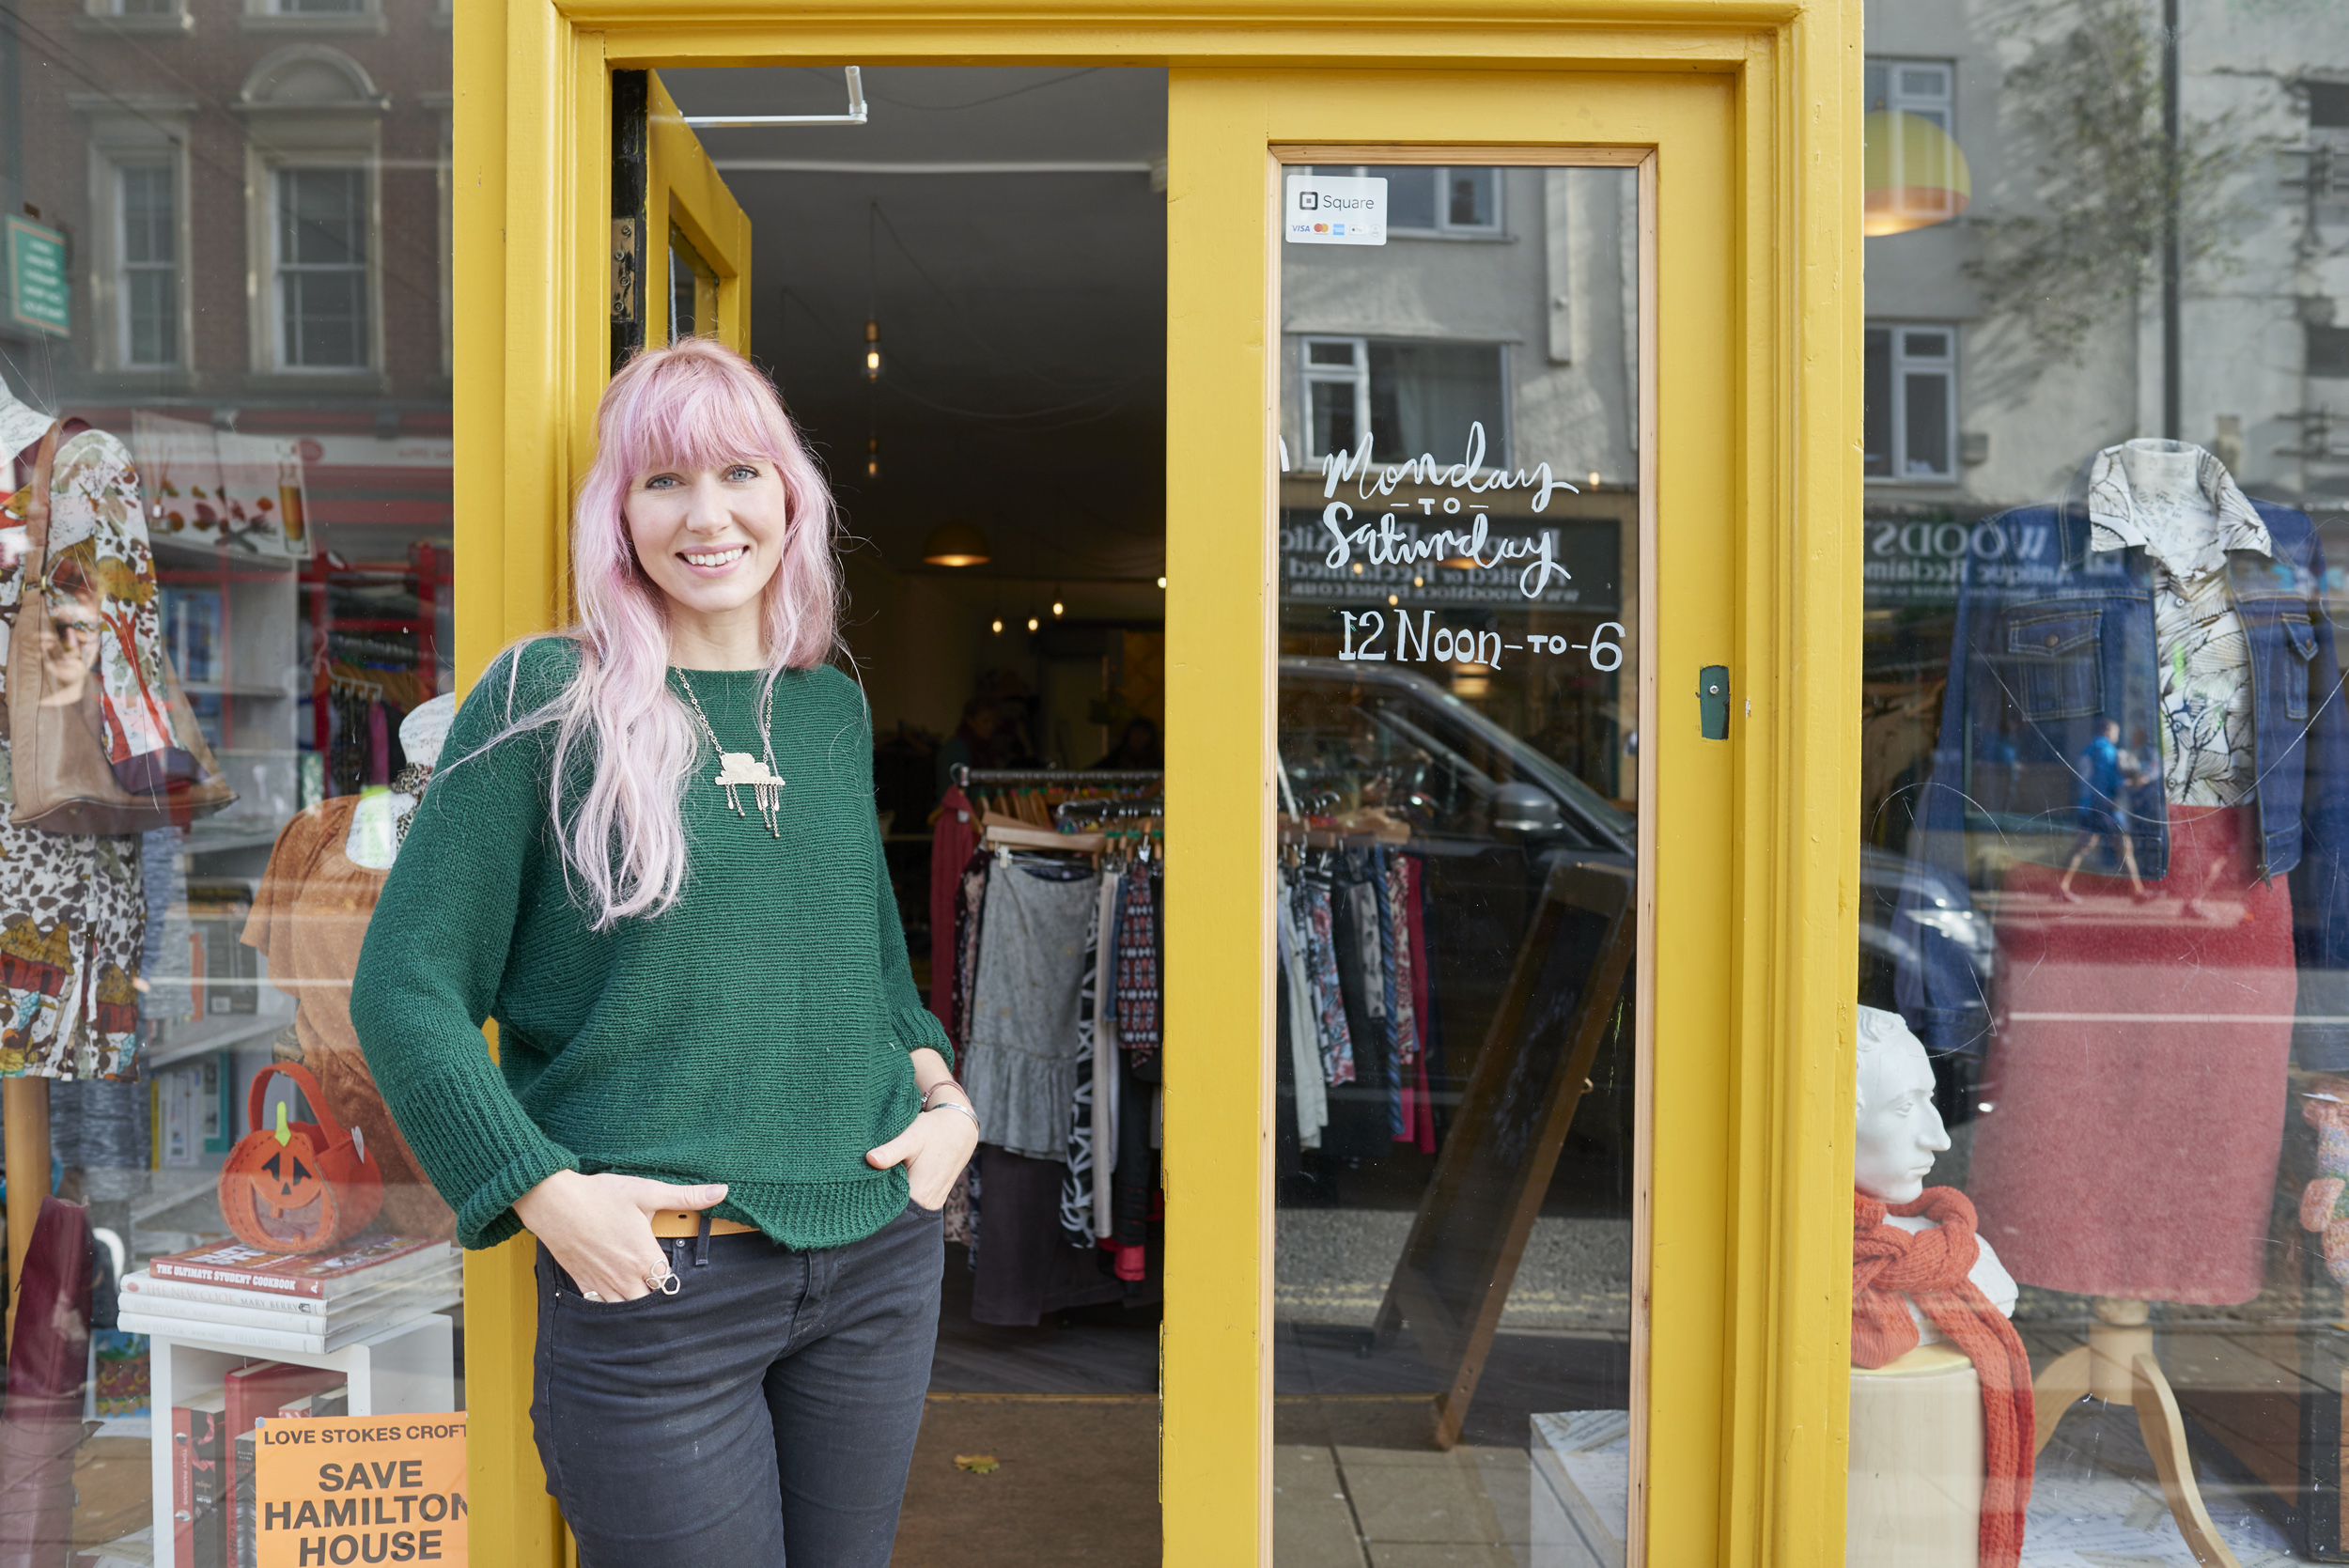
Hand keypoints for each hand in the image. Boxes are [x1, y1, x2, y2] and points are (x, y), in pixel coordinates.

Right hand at [513, 1170, 726, 1302]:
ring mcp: (602, 1284)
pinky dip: (611, 1305)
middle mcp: (625, 1277)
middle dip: (656, 1297)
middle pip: (650, 1303)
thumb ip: (685, 1196)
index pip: (669, 1283)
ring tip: (642, 1297)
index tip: (677, 1274)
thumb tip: (721, 1191)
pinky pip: (601, 1307)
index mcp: (644, 1257)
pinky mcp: (583, 1283)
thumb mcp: (647, 1192)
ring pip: (626, 1310)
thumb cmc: (600, 1195)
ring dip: (635, 1305)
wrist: (553, 1202)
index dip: (674, 1279)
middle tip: (662, 1290)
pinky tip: (616, 1296)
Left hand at [866, 1099, 978, 1210]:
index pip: (889, 1210)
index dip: (873, 1202)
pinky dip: (901, 1193)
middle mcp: (929, 1204)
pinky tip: (893, 1179)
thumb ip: (891, 1151)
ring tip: (879, 1180)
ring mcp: (933, 1203)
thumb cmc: (934, 1131)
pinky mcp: (934, 1198)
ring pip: (904, 1206)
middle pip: (896, 1211)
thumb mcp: (912, 1137)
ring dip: (890, 1196)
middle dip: (879, 1199)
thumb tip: (869, 1159)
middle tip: (864, 1182)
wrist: (961, 1128)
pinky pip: (912, 1202)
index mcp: (920, 1194)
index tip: (860, 1190)